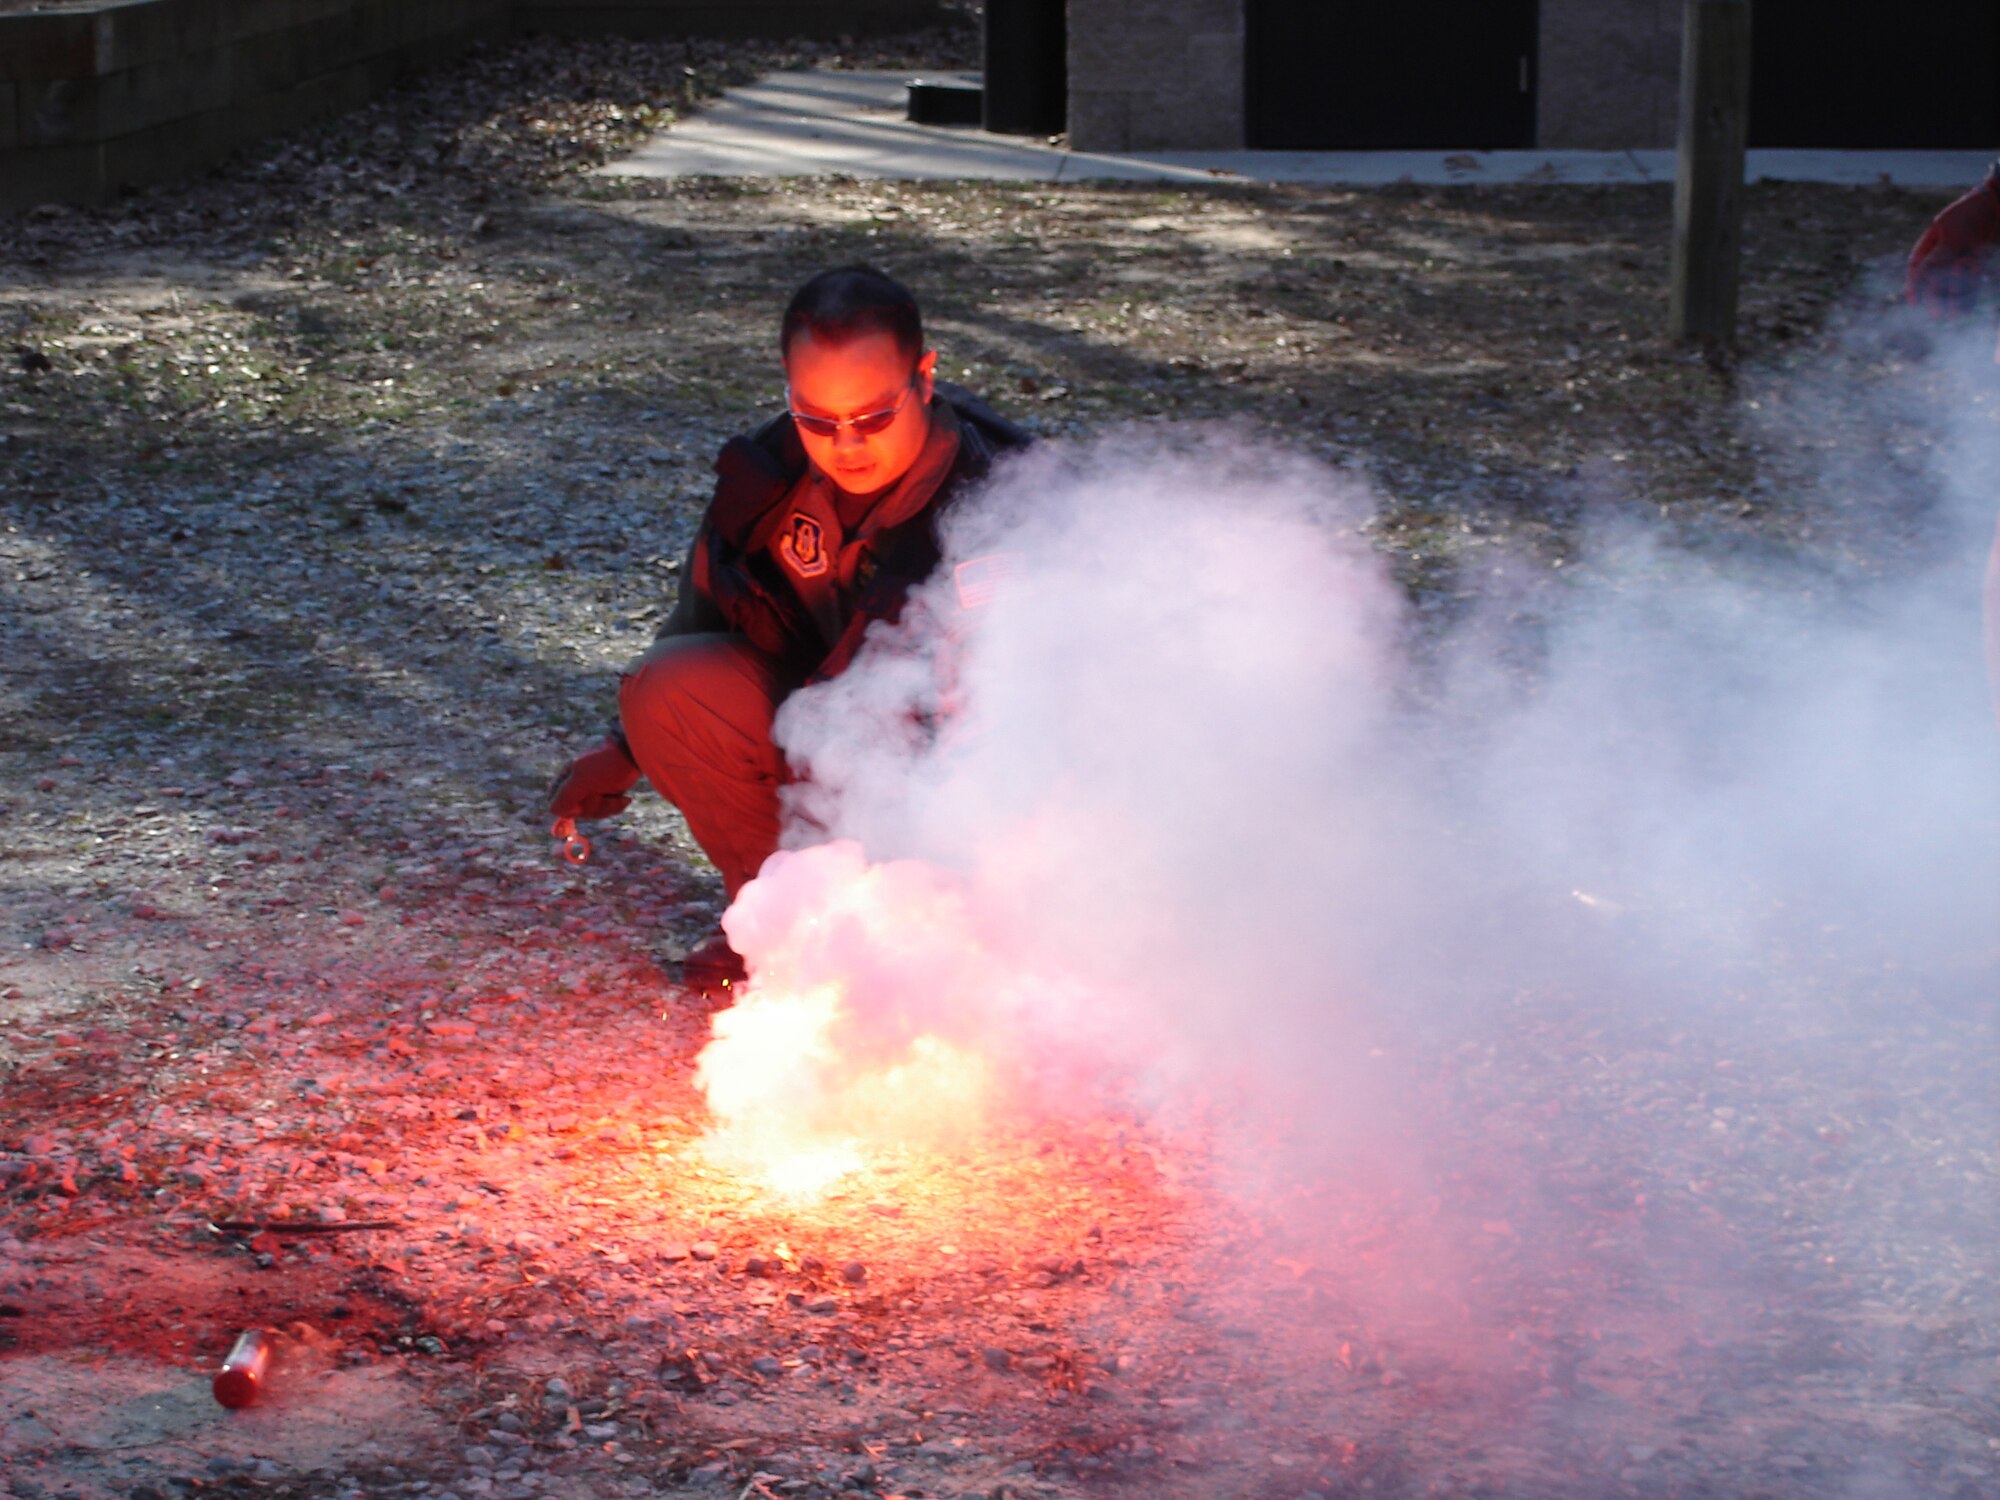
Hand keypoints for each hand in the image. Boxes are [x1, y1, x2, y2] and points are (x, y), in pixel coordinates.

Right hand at [547, 735, 638, 819]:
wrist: (634, 754)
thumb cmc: (606, 764)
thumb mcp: (583, 780)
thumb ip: (565, 796)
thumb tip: (553, 811)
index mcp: (564, 779)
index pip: (557, 806)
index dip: (571, 808)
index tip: (582, 800)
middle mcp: (576, 786)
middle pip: (578, 813)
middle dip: (593, 807)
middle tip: (602, 794)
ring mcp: (591, 790)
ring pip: (593, 813)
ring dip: (607, 807)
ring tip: (618, 796)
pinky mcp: (606, 794)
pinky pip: (606, 810)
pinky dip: (616, 806)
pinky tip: (625, 798)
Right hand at [1906, 173, 1999, 316]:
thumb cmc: (1974, 213)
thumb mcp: (1952, 234)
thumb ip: (1937, 257)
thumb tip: (1921, 278)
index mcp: (1935, 238)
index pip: (1918, 265)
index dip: (1914, 284)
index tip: (1914, 302)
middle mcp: (1950, 247)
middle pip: (1938, 277)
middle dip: (1937, 296)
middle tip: (1936, 314)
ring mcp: (1968, 252)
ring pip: (1958, 280)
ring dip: (1956, 298)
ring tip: (1955, 315)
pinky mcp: (1986, 257)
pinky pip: (1978, 277)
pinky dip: (1975, 290)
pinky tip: (1972, 303)